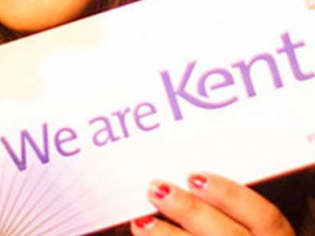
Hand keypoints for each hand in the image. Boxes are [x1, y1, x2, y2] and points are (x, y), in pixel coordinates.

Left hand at [131, 173, 293, 234]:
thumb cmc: (230, 230)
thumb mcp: (242, 221)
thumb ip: (223, 206)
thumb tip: (186, 179)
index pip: (264, 215)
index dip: (229, 194)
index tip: (194, 177)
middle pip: (228, 234)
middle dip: (190, 211)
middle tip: (158, 190)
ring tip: (143, 221)